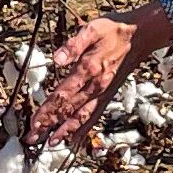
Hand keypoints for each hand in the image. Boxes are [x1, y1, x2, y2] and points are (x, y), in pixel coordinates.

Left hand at [33, 5, 162, 146]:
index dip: (47, 110)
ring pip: (81, 117)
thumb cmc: (113, 30)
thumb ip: (73, 45)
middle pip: (68, 110)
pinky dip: (84, 128)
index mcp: (88, 69)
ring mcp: (103, 92)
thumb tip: (56, 59)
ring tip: (50, 143)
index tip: (33, 123)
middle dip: (49, 124)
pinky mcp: (108, 94)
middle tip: (32, 138)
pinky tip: (75, 138)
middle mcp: (95, 86)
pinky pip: (95, 115)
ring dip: (64, 131)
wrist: (140, 36)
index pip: (62, 95)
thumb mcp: (92, 29)